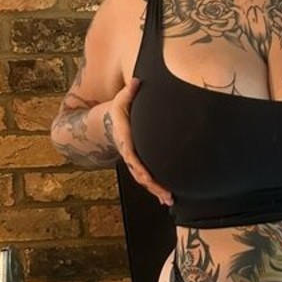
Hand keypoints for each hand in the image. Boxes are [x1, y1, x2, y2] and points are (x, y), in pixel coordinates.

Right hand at [105, 79, 173, 205]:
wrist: (111, 124)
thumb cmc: (118, 112)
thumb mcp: (121, 100)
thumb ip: (129, 92)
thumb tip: (137, 81)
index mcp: (125, 142)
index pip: (133, 158)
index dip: (141, 168)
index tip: (149, 177)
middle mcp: (129, 156)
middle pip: (141, 175)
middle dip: (154, 186)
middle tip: (167, 194)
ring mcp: (135, 162)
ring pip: (145, 181)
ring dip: (157, 191)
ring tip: (170, 200)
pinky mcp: (141, 164)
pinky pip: (148, 179)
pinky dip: (157, 189)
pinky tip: (167, 198)